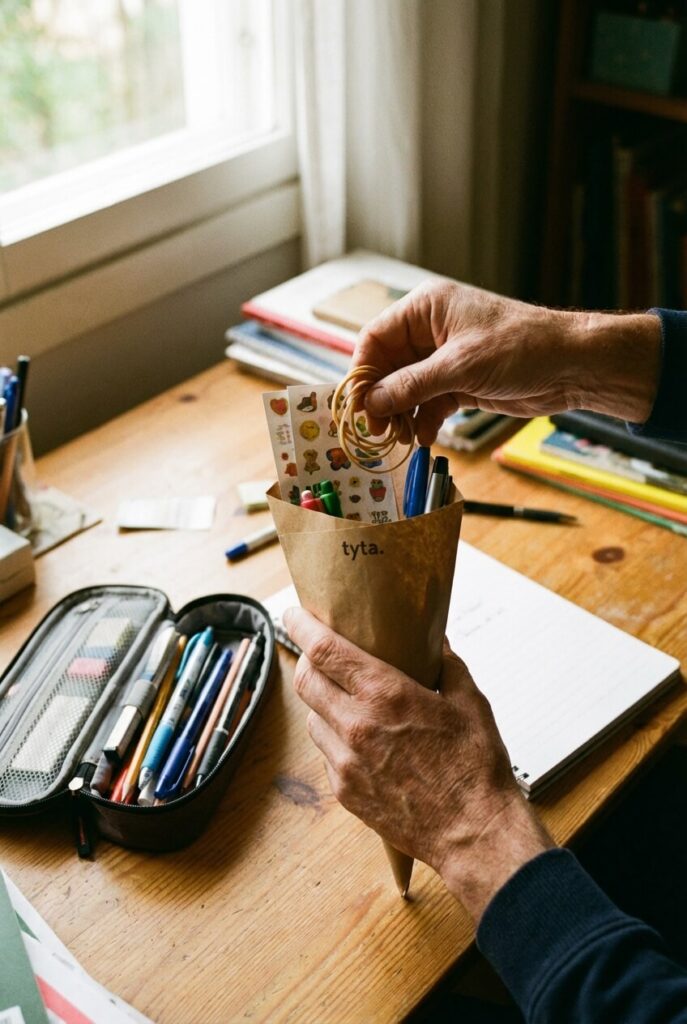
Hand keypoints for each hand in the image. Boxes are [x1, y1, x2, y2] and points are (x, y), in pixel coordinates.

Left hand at [284, 607, 552, 920]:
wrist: (474, 833)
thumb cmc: (475, 767)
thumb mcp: (469, 701)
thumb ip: (447, 664)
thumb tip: (436, 641)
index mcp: (385, 695)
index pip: (324, 650)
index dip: (301, 627)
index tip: (293, 615)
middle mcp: (357, 725)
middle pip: (305, 681)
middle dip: (306, 661)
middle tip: (318, 654)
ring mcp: (346, 761)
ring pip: (312, 718)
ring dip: (321, 702)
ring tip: (344, 698)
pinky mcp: (345, 791)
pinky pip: (326, 753)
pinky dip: (335, 739)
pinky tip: (360, 739)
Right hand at [354, 279, 660, 443]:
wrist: (572, 366)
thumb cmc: (521, 347)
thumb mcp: (460, 366)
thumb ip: (411, 385)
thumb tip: (372, 403)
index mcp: (426, 308)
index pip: (375, 338)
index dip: (362, 372)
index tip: (357, 405)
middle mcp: (430, 331)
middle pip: (387, 367)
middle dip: (381, 400)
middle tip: (377, 431)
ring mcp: (445, 359)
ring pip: (406, 389)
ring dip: (401, 415)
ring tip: (401, 439)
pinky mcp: (460, 383)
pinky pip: (428, 403)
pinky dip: (423, 421)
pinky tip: (423, 439)